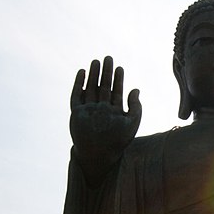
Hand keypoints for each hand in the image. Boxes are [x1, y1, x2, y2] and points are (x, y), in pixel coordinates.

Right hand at [70, 56, 141, 178]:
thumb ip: (136, 107)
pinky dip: (78, 84)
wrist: (98, 155)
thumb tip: (136, 89)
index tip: (120, 68)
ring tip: (96, 62)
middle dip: (106, 73)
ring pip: (90, 88)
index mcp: (114, 112)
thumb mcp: (132, 123)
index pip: (116, 92)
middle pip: (103, 87)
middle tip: (108, 58)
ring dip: (93, 75)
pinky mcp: (77, 113)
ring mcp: (88, 110)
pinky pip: (76, 95)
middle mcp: (101, 109)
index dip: (118, 80)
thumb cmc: (117, 142)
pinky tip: (82, 72)